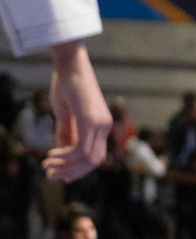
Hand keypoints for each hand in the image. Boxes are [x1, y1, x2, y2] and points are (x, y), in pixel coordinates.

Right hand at [43, 41, 111, 182]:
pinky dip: (66, 157)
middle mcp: (104, 126)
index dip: (77, 169)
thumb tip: (63, 153)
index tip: (58, 173)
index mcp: (101, 125)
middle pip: (93, 161)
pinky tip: (51, 155)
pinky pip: (81, 148)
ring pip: (88, 158)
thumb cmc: (67, 85)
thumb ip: (67, 132)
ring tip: (47, 166)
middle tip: (51, 175)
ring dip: (66, 166)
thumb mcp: (66, 114)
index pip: (94, 156)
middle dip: (72, 172)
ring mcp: (100, 124)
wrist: (70, 64)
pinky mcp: (91, 120)